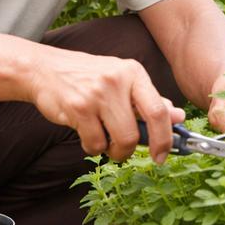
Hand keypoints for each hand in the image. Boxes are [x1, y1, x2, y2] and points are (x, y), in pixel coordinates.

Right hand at [29, 48, 183, 163]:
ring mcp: (96, 94)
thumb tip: (179, 117)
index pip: (159, 111)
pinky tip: (86, 133)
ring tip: (103, 139)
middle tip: (123, 150)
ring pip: (116, 141)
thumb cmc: (89, 78)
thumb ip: (149, 100)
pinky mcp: (76, 107)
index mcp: (134, 72)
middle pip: (135, 134)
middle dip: (130, 150)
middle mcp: (117, 80)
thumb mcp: (123, 81)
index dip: (165, 139)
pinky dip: (92, 147)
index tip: (162, 155)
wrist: (45, 69)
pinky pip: (94, 143)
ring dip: (111, 151)